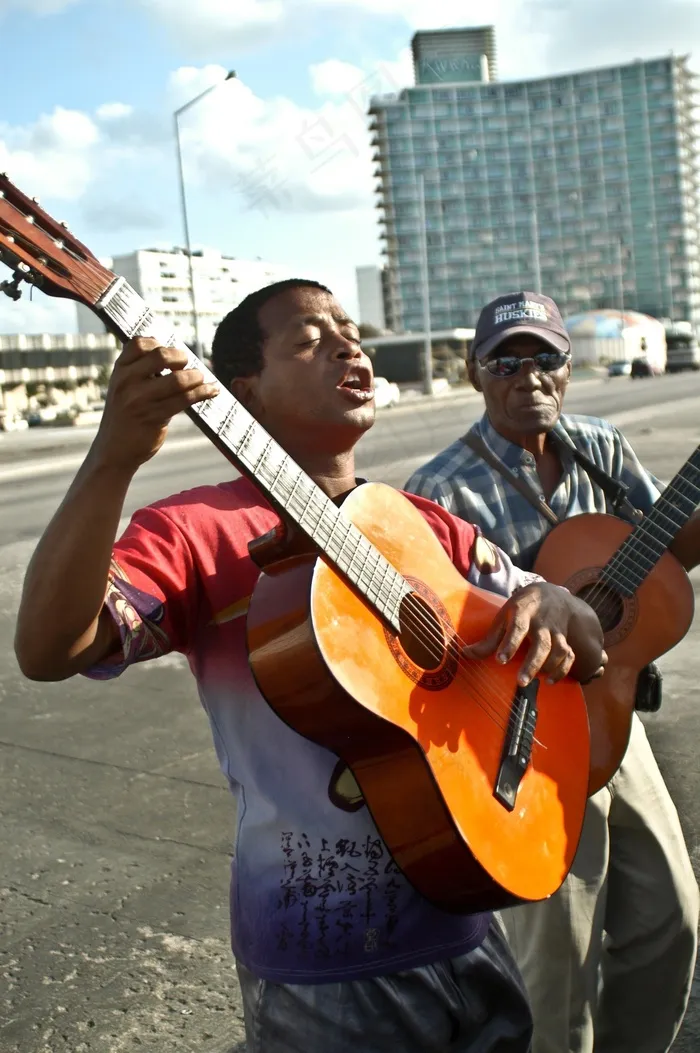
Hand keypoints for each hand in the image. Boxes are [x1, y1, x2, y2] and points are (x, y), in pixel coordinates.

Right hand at [91, 337, 218, 472]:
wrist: (114, 450)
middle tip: (189, 365)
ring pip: (177, 380)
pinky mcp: (154, 417)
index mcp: (120, 370)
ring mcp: (140, 400)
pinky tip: (211, 391)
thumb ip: (140, 371)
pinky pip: (185, 400)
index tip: (170, 352)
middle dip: (181, 357)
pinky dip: (203, 392)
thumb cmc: (125, 415)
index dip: (159, 342)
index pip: (139, 343)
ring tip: (202, 379)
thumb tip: (175, 355)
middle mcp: (127, 382)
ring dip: (196, 377)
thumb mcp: (123, 388)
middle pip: (161, 356)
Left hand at [462, 582, 604, 686]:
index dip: (509, 644)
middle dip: (532, 663)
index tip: (500, 660)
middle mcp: (542, 621)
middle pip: (542, 643)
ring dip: (548, 667)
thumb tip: (465, 654)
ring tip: (536, 681)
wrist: (550, 594)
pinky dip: (563, 669)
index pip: (518, 628)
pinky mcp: (565, 639)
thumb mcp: (503, 617)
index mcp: (522, 612)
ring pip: (558, 650)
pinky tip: (550, 680)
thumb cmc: (520, 609)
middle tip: (520, 682)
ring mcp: (556, 630)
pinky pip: (569, 655)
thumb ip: (488, 639)